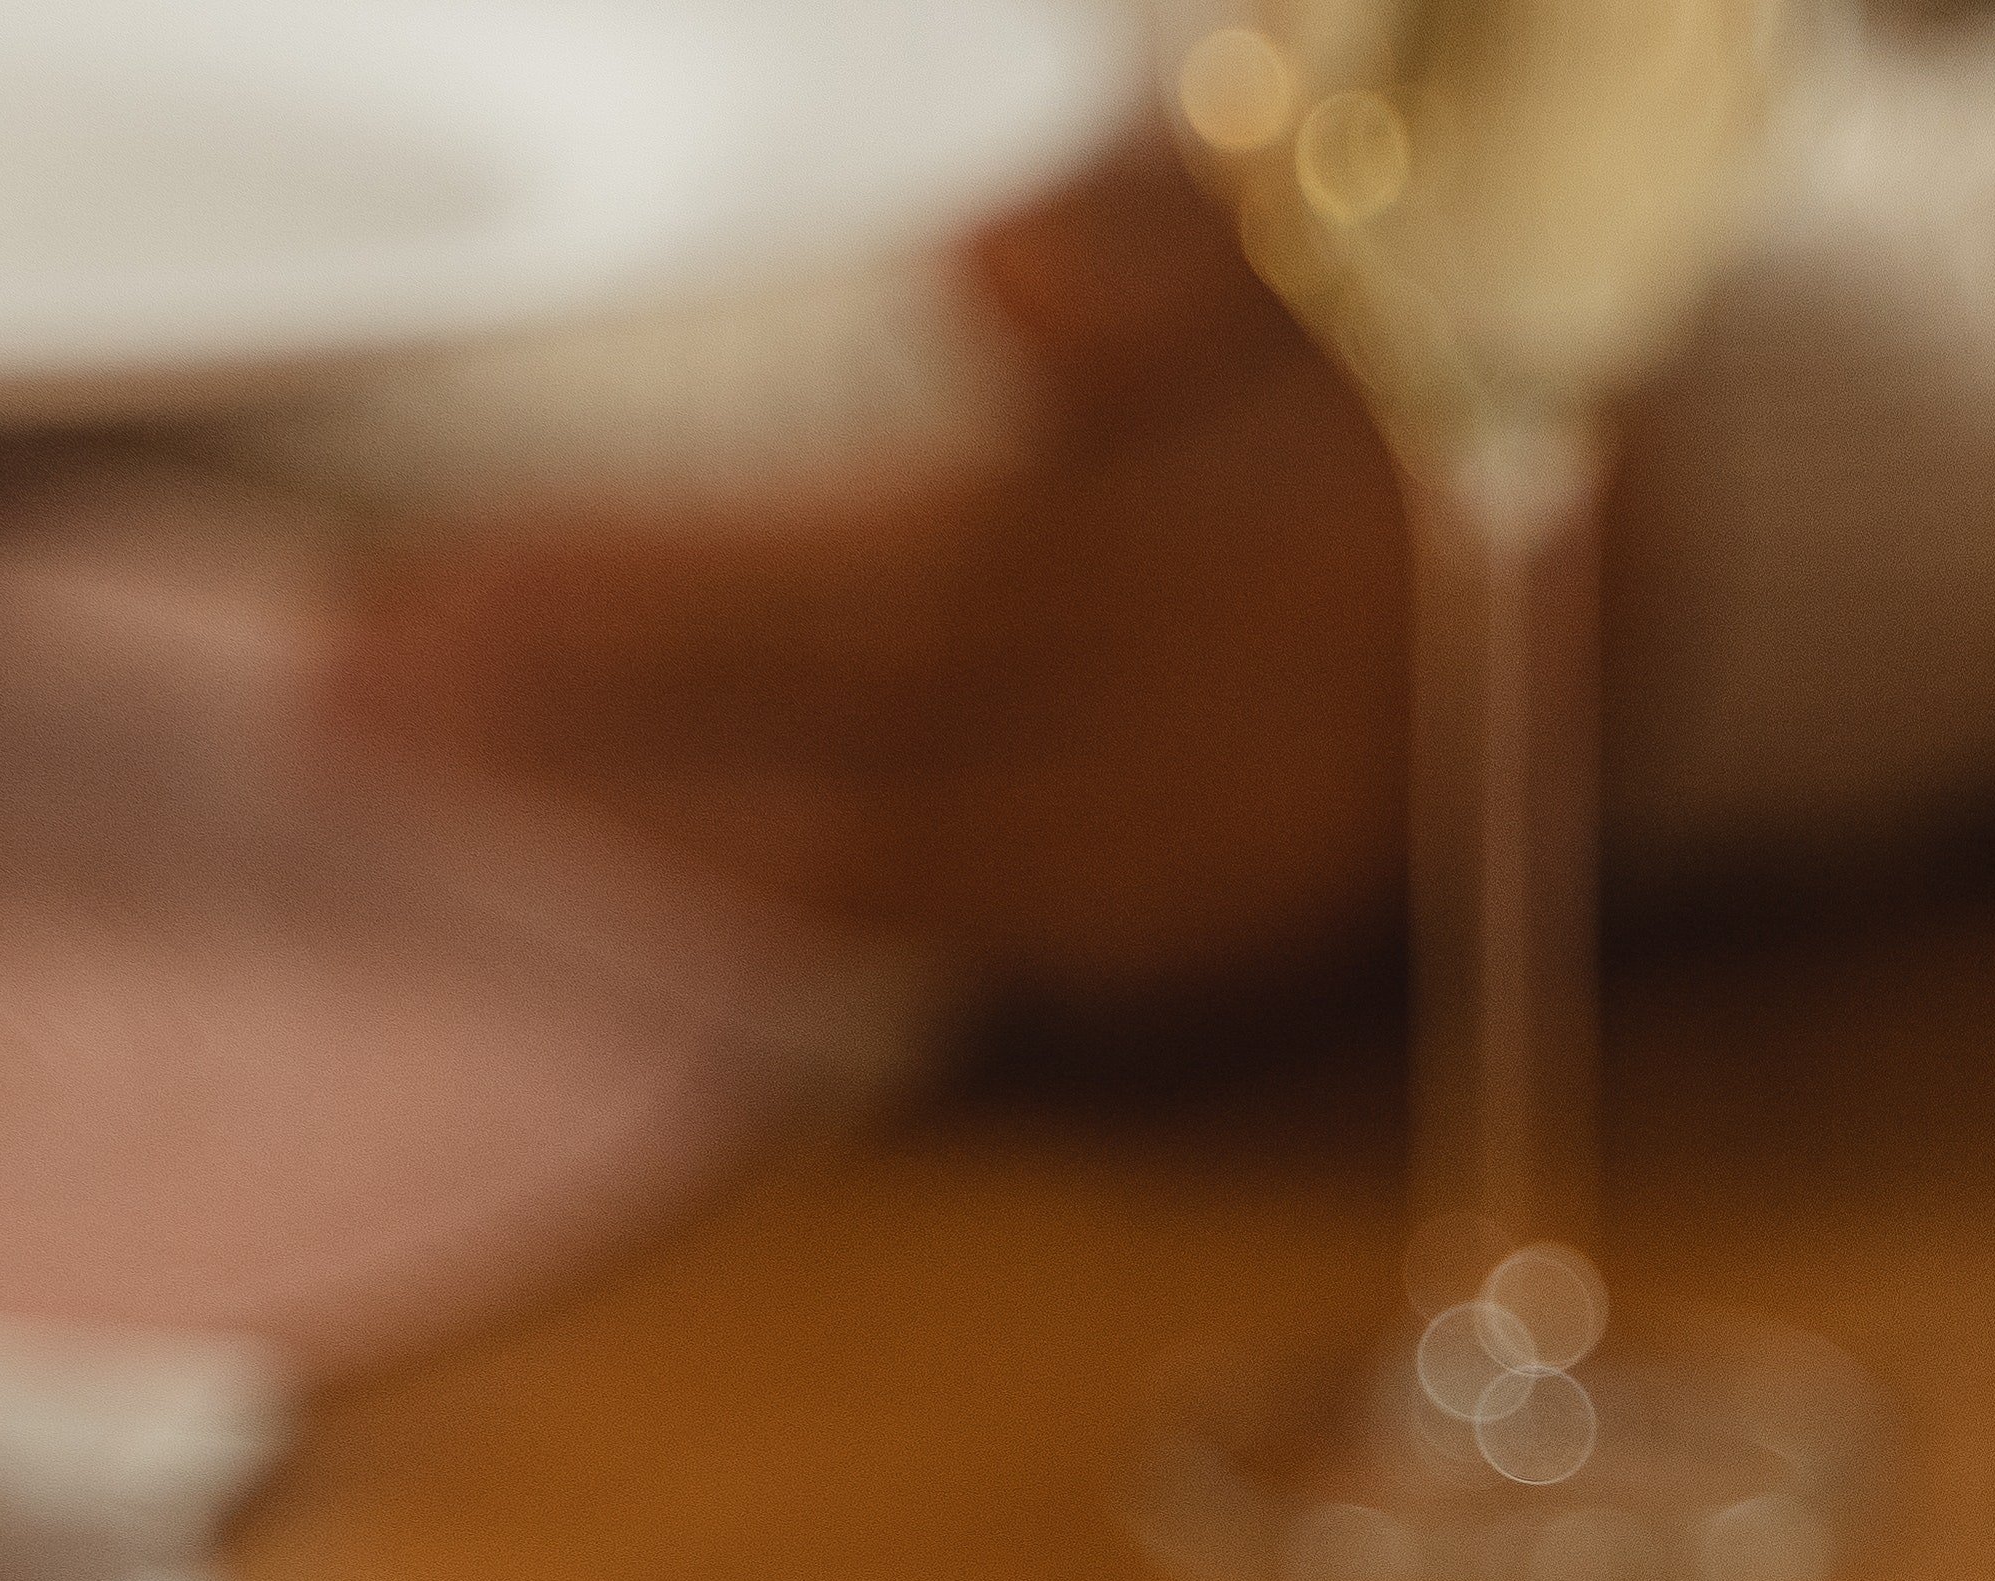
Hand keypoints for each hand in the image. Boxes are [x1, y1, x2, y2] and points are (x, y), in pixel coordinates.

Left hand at [323, 149, 1408, 998]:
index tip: (439, 589)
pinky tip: (634, 843)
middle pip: (857, 764)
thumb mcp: (1362, 226)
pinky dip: (774, 896)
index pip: (908, 599)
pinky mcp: (1199, 940)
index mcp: (1259, 580)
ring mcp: (1212, 879)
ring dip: (640, 836)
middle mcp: (1227, 765)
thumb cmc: (1450, 345)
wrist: (1647, 549)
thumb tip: (988, 291)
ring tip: (436, 763)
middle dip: (584, 735)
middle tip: (348, 689)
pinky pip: (951, 938)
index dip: (662, 610)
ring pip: (887, 886)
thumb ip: (1182, 247)